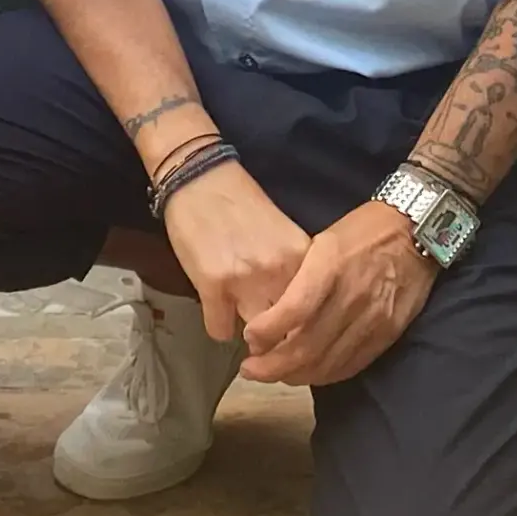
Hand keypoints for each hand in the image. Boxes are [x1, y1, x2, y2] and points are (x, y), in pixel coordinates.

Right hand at [160, 156, 309, 342]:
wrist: (200, 177)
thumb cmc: (242, 205)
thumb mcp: (283, 237)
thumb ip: (294, 273)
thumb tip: (298, 313)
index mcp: (302, 258)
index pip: (315, 314)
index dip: (305, 327)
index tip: (297, 331)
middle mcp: (280, 272)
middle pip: (290, 332)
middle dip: (281, 339)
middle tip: (269, 335)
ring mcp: (246, 281)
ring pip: (258, 339)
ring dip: (251, 336)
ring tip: (242, 320)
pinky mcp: (212, 287)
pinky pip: (220, 332)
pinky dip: (218, 325)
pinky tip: (216, 308)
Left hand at [238, 199, 437, 387]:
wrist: (416, 232)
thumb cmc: (363, 231)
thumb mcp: (324, 239)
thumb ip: (301, 276)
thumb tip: (270, 309)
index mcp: (331, 265)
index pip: (294, 310)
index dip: (266, 331)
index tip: (249, 338)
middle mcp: (352, 296)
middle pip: (306, 347)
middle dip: (271, 366)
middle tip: (251, 369)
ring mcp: (372, 319)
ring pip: (327, 364)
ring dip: (294, 375)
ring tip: (273, 374)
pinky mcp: (387, 334)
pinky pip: (350, 365)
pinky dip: (324, 375)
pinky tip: (307, 373)